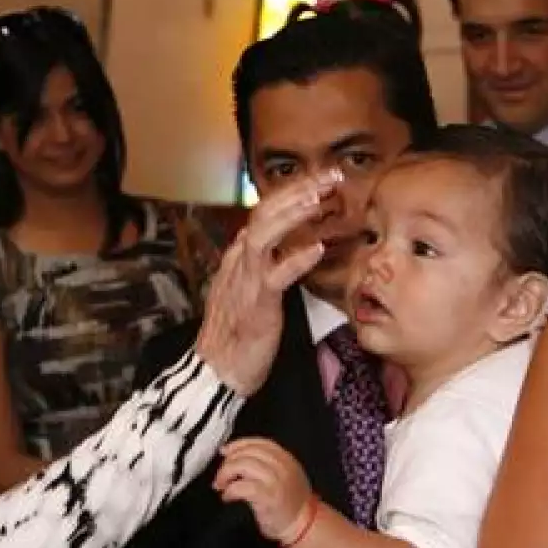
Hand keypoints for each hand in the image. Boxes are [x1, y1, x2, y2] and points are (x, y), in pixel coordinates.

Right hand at [194, 170, 338, 395]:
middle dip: (296, 190)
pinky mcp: (258, 305)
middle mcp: (239, 262)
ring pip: (264, 234)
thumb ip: (261, 266)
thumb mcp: (247, 291)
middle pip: (263, 212)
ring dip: (292, 213)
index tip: (318, 182)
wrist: (218, 370)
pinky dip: (296, 259)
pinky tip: (317, 249)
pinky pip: (276, 275)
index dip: (291, 193)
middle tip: (328, 176)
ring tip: (319, 199)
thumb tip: (283, 247)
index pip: (263, 213)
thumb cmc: (237, 336)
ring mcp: (246, 281)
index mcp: (238, 257)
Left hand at [214, 437, 312, 540]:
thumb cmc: (291, 505)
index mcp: (287, 459)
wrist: (303, 526)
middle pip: (248, 452)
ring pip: (243, 465)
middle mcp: (282, 467)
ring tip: (221, 485)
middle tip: (221, 474)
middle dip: (229, 461)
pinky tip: (228, 496)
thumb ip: (268, 463)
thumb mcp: (287, 476)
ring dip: (225, 474)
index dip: (239, 444)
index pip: (260, 442)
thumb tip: (239, 456)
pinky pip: (241, 486)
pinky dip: (230, 490)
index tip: (225, 450)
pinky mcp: (267, 497)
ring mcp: (275, 481)